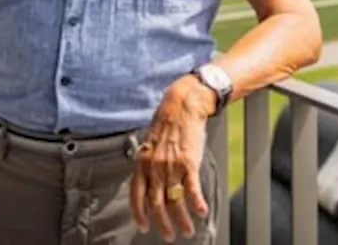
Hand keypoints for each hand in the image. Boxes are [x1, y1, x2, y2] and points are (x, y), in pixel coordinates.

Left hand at [129, 77, 214, 240]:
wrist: (183, 106)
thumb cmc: (167, 123)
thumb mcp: (149, 144)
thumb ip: (147, 165)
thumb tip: (148, 185)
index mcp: (141, 163)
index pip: (136, 196)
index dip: (140, 214)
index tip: (144, 227)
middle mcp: (154, 167)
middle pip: (156, 204)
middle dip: (162, 224)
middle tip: (169, 235)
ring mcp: (171, 166)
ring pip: (175, 201)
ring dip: (182, 220)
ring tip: (187, 230)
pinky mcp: (189, 163)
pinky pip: (192, 189)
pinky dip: (197, 204)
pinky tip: (201, 212)